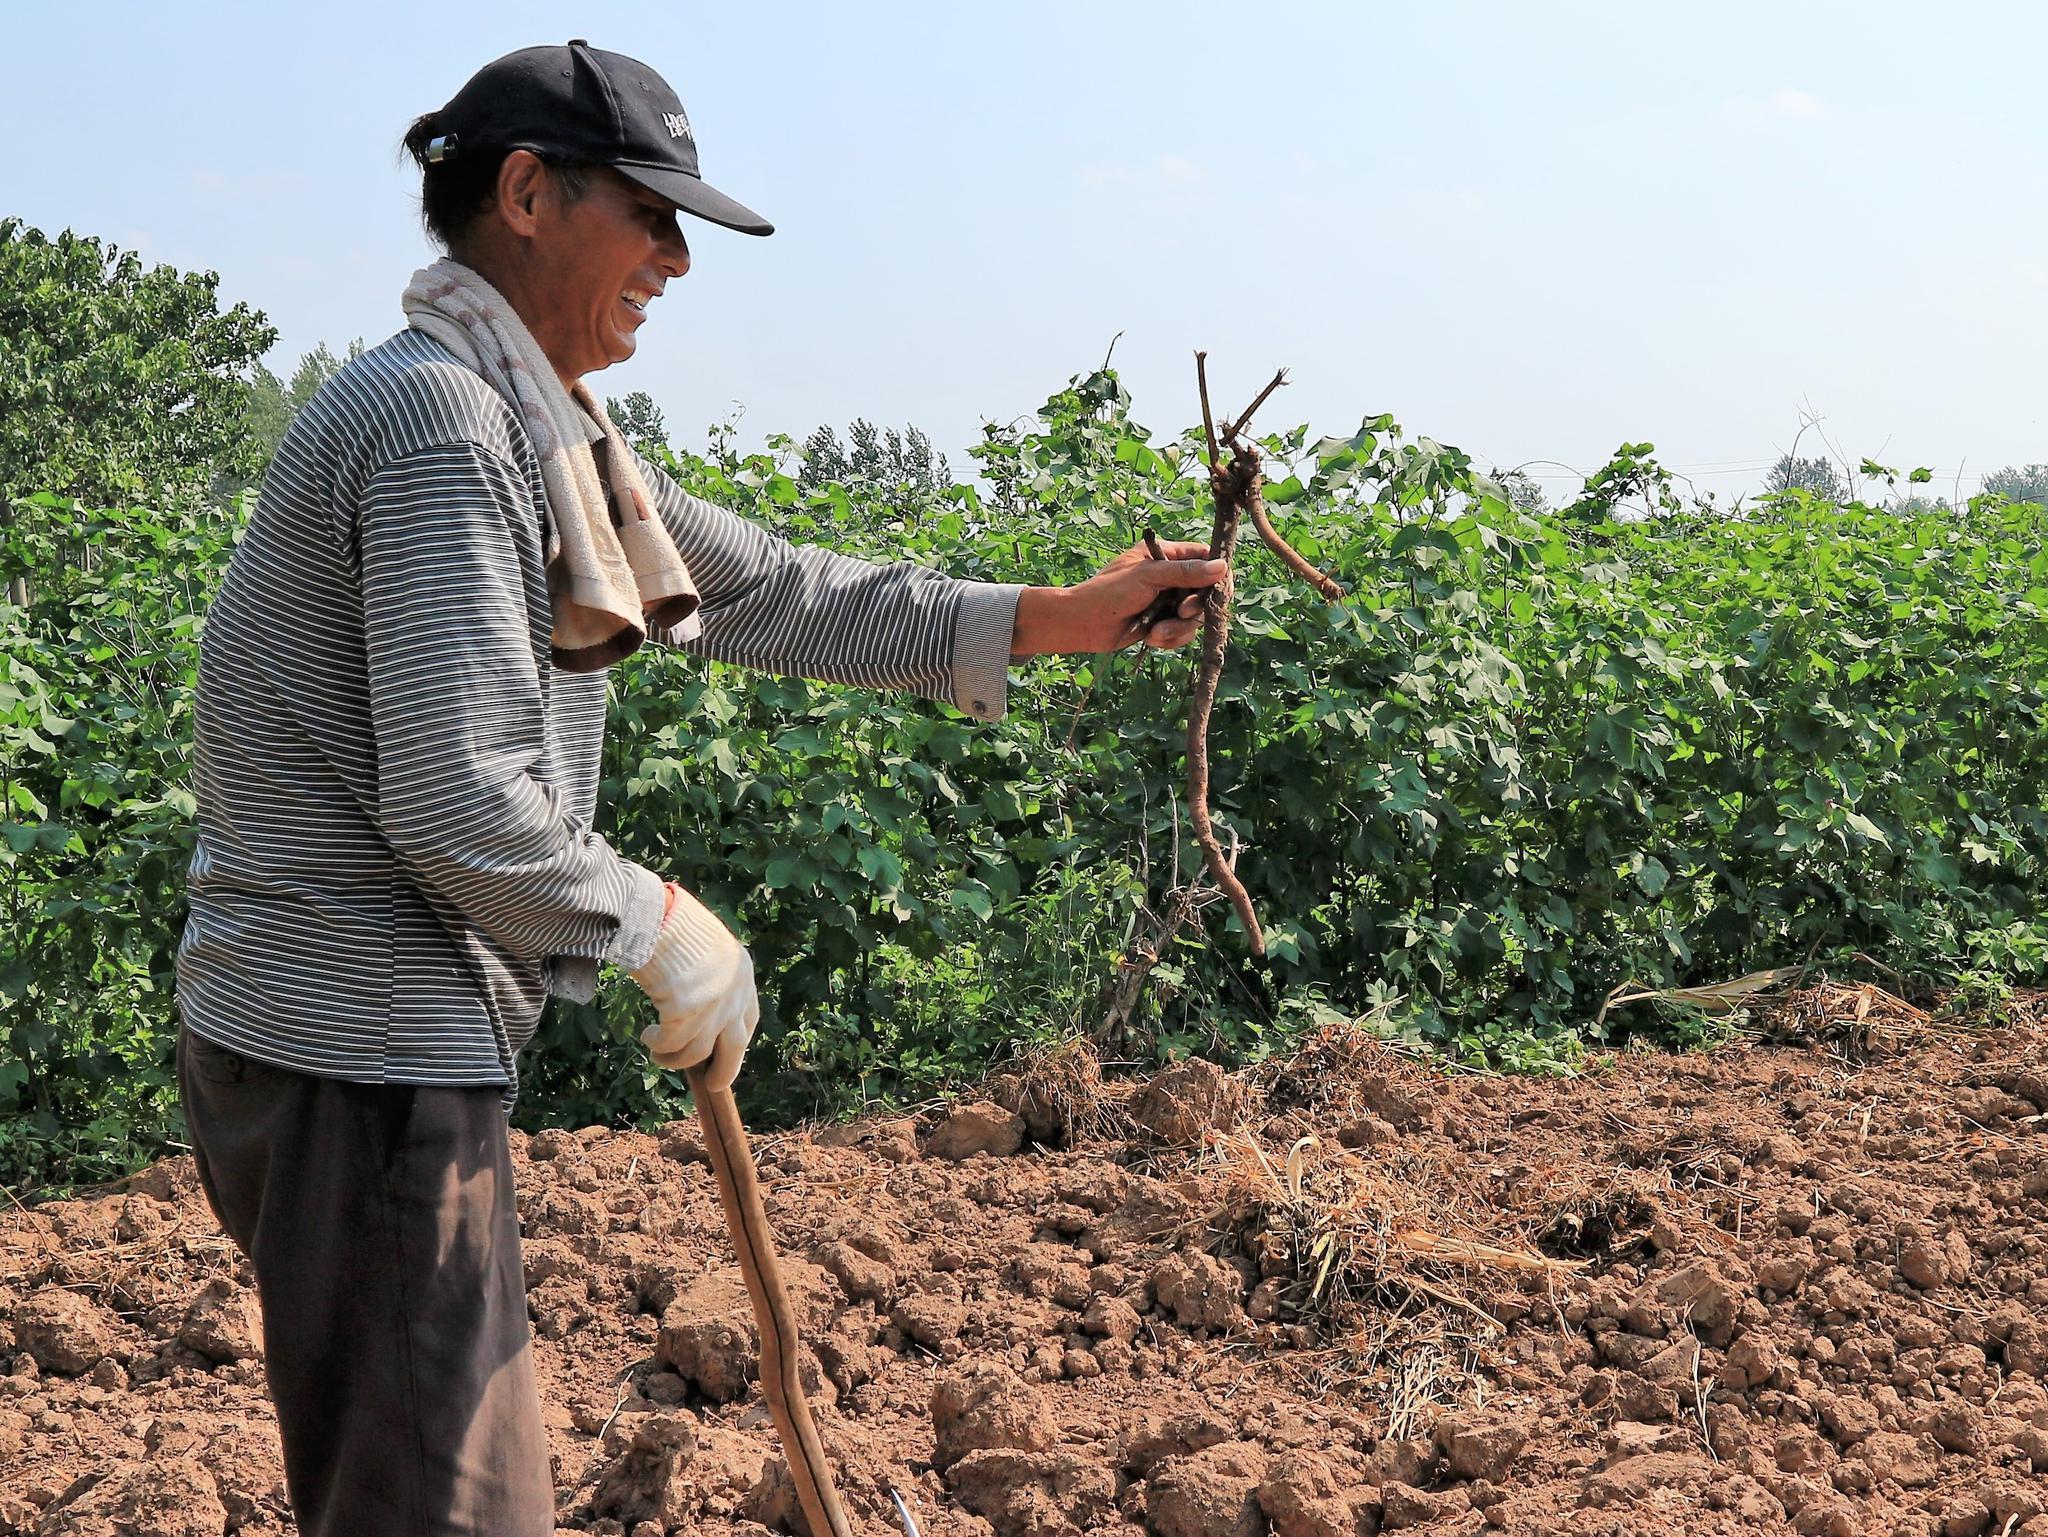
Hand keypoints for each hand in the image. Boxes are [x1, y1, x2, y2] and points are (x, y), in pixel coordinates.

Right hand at [629, 882, 758, 1089]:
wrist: (658, 915)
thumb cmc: (674, 925)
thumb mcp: (707, 948)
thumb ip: (711, 977)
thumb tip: (699, 1010)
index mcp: (743, 973)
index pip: (749, 1019)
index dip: (736, 1041)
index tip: (723, 1052)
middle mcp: (734, 993)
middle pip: (735, 1048)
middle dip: (724, 1072)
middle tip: (714, 1085)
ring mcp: (712, 1006)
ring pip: (696, 1054)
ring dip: (674, 1058)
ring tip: (658, 1051)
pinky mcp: (686, 1014)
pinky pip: (671, 1045)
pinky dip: (658, 1046)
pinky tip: (648, 1035)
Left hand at [1009, 540, 1230, 657]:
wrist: (1083, 624)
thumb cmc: (1110, 592)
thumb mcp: (1148, 576)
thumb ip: (1185, 572)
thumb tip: (1222, 567)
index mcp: (1166, 554)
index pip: (1205, 557)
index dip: (1216, 574)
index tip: (1216, 590)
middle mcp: (1170, 576)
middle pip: (1204, 591)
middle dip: (1193, 607)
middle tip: (1181, 612)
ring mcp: (1166, 600)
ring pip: (1194, 617)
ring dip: (1178, 628)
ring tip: (1156, 633)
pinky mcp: (1162, 622)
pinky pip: (1181, 633)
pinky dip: (1169, 638)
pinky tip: (1151, 639)